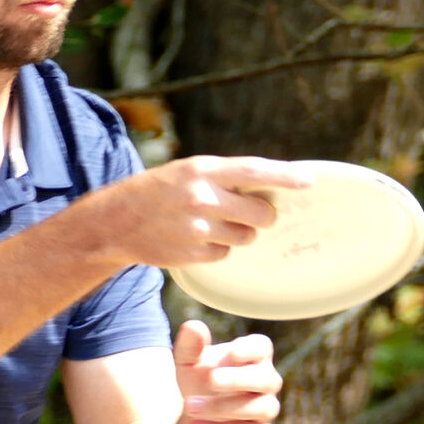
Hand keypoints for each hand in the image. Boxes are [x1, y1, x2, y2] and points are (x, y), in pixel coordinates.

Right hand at [89, 155, 313, 268]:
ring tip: (212, 223)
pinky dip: (218, 248)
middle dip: (262, 215)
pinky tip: (196, 238)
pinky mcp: (192, 254)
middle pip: (260, 214)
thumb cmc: (159, 191)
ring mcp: (197, 229)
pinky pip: (225, 254)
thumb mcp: (188, 171)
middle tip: (252, 212)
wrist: (115, 221)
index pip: (255, 171)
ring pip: (245, 237)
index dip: (285, 176)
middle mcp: (201, 198)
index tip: (309, 181)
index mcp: (202, 170)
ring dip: (238, 232)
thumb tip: (269, 188)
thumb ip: (224, 178)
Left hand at [172, 320, 282, 423]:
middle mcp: (266, 380)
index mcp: (253, 356)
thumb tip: (193, 326)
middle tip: (210, 380)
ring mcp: (266, 407)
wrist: (196, 417)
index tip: (231, 353)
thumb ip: (191, 345)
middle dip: (238, 380)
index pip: (262, 347)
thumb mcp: (188, 362)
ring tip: (190, 408)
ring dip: (223, 408)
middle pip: (267, 378)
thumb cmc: (198, 381)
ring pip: (260, 408)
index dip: (250, 349)